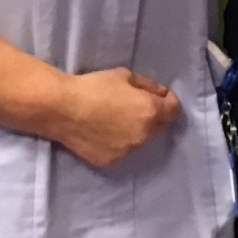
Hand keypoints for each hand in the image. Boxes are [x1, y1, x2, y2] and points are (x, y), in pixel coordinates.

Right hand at [50, 69, 180, 168]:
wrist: (63, 109)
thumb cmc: (95, 87)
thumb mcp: (126, 75)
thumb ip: (148, 86)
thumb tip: (160, 94)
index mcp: (151, 112)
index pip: (174, 109)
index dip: (168, 100)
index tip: (158, 95)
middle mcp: (144, 136)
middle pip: (158, 126)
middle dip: (152, 115)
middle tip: (133, 105)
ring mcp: (127, 151)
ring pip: (140, 140)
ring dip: (136, 130)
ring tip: (115, 120)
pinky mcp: (111, 161)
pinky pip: (122, 150)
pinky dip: (119, 142)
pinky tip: (103, 132)